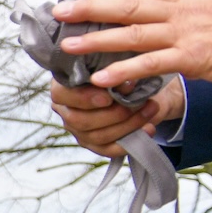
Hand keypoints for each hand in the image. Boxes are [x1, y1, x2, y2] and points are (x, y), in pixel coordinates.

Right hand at [50, 78, 183, 158]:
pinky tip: (149, 128)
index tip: (108, 97)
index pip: (61, 96)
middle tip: (136, 103)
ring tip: (150, 109)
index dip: (84, 99)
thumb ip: (114, 71)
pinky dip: (130, 140)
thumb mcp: (118, 63)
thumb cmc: (121, 71)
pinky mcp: (95, 144)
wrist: (140, 86)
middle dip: (112, 114)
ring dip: (128, 124)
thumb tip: (123, 83)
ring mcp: (79, 130)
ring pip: (97, 135)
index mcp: (64, 87)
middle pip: (79, 120)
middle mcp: (66, 110)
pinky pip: (108, 149)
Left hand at [51, 0, 211, 92]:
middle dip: (91, 7)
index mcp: (190, 0)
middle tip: (59, 10)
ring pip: (135, 32)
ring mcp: (191, 33)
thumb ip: (190, 15)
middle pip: (130, 4)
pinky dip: (124, 71)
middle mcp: (186, 11)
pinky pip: (153, 65)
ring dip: (97, 39)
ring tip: (68, 45)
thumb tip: (165, 16)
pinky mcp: (198, 58)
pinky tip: (101, 79)